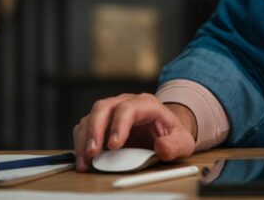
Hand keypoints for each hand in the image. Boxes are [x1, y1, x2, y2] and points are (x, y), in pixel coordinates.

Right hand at [72, 93, 196, 171]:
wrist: (164, 133)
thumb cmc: (171, 135)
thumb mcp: (182, 141)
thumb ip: (175, 145)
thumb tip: (162, 148)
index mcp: (147, 104)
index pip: (129, 108)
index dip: (119, 125)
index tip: (114, 146)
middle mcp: (126, 103)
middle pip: (104, 107)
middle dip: (96, 130)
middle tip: (93, 153)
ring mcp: (112, 111)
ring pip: (91, 116)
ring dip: (85, 138)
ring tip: (86, 161)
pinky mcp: (102, 123)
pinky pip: (85, 127)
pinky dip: (81, 142)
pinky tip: (84, 159)